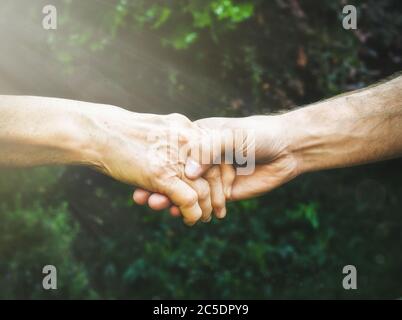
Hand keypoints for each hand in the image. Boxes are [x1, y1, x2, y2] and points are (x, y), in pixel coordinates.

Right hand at [87, 106, 217, 224]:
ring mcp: (175, 158)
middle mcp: (188, 141)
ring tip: (204, 218)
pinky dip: (192, 214)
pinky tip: (190, 220)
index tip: (225, 188)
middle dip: (219, 196)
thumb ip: (179, 139)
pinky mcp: (161, 175)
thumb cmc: (127, 131)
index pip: (218, 155)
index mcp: (189, 129)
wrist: (100, 131)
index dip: (224, 175)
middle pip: (215, 173)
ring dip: (206, 209)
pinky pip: (187, 200)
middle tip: (218, 211)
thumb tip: (190, 156)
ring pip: (203, 190)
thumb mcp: (161, 128)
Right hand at [133, 115, 300, 214]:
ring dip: (169, 198)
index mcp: (200, 139)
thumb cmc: (258, 136)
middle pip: (175, 173)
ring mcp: (211, 177)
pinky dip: (189, 208)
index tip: (141, 171)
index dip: (157, 162)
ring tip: (155, 205)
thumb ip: (210, 150)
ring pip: (186, 189)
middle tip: (143, 196)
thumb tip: (188, 172)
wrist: (287, 150)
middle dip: (158, 184)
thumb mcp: (232, 136)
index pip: (174, 152)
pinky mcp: (222, 193)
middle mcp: (203, 159)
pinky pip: (202, 202)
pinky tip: (177, 213)